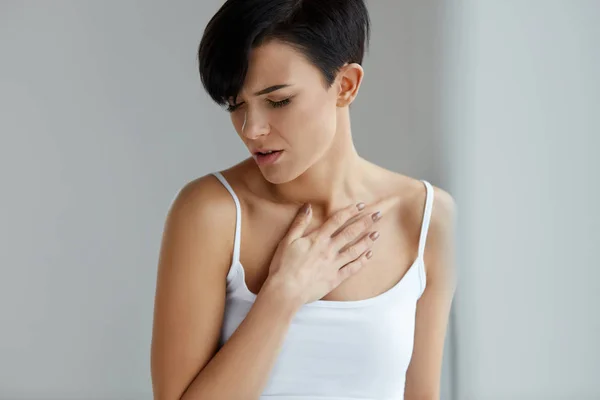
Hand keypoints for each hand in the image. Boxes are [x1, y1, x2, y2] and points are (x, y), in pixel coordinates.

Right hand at [265, 202, 381, 304]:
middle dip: (365, 222)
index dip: (350, 211)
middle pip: (350, 233)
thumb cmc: (283, 265)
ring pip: (355, 250)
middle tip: (378, 215)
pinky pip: (352, 269)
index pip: (337, 220)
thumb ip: (299, 223)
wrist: (286, 290)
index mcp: (317, 239)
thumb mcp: (287, 240)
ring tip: (377, 234)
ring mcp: (334, 264)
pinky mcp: (335, 278)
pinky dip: (362, 262)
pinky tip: (369, 256)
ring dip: (367, 241)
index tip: (361, 205)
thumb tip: (308, 206)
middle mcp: (329, 250)